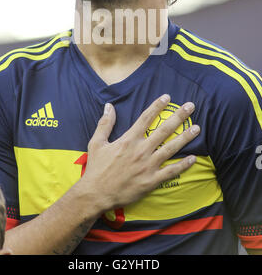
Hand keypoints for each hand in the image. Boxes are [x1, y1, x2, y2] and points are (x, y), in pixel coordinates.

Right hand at [81, 94, 199, 212]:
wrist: (96, 194)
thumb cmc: (96, 168)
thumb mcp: (97, 142)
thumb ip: (105, 123)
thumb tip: (109, 106)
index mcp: (128, 139)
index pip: (145, 118)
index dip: (157, 106)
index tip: (167, 97)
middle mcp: (141, 150)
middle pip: (163, 130)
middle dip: (178, 117)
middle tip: (191, 107)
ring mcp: (148, 166)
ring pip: (171, 148)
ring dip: (185, 137)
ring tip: (197, 128)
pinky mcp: (151, 180)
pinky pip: (170, 172)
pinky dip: (183, 165)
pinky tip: (193, 158)